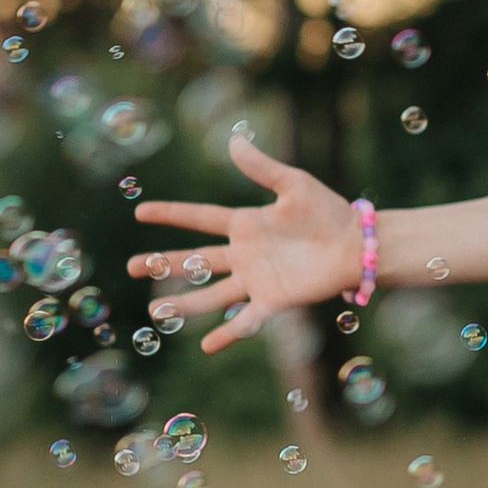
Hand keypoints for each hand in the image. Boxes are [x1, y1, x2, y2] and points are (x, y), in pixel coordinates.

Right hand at [126, 135, 361, 355]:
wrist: (358, 245)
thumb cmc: (328, 211)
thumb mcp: (293, 184)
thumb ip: (261, 167)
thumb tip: (233, 142)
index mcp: (246, 224)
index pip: (199, 219)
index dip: (170, 215)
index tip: (139, 212)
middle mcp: (245, 254)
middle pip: (193, 260)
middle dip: (161, 263)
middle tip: (130, 267)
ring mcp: (257, 279)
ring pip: (211, 293)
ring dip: (184, 303)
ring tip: (155, 310)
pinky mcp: (275, 300)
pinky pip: (247, 320)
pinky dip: (229, 333)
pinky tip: (207, 346)